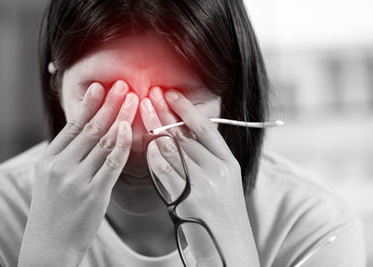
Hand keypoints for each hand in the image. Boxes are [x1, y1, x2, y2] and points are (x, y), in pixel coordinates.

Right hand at [18, 81, 138, 266]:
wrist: (49, 245)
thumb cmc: (54, 210)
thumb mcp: (51, 178)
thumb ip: (67, 155)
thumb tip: (87, 132)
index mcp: (49, 160)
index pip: (73, 126)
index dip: (89, 104)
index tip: (101, 86)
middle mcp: (62, 166)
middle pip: (90, 128)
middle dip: (109, 104)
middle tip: (123, 86)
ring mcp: (78, 179)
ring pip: (104, 141)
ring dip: (120, 118)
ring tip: (132, 100)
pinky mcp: (94, 193)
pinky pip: (112, 163)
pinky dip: (121, 144)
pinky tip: (129, 128)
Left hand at [140, 87, 259, 266]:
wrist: (230, 248)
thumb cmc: (224, 214)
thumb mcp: (224, 181)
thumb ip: (208, 158)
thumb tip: (181, 135)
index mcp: (228, 162)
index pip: (205, 128)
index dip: (186, 108)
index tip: (171, 93)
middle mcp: (216, 170)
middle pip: (185, 134)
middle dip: (164, 112)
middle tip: (150, 94)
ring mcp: (202, 184)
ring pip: (172, 149)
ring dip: (155, 127)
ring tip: (142, 109)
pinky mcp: (186, 199)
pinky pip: (164, 171)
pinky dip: (152, 155)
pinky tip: (144, 143)